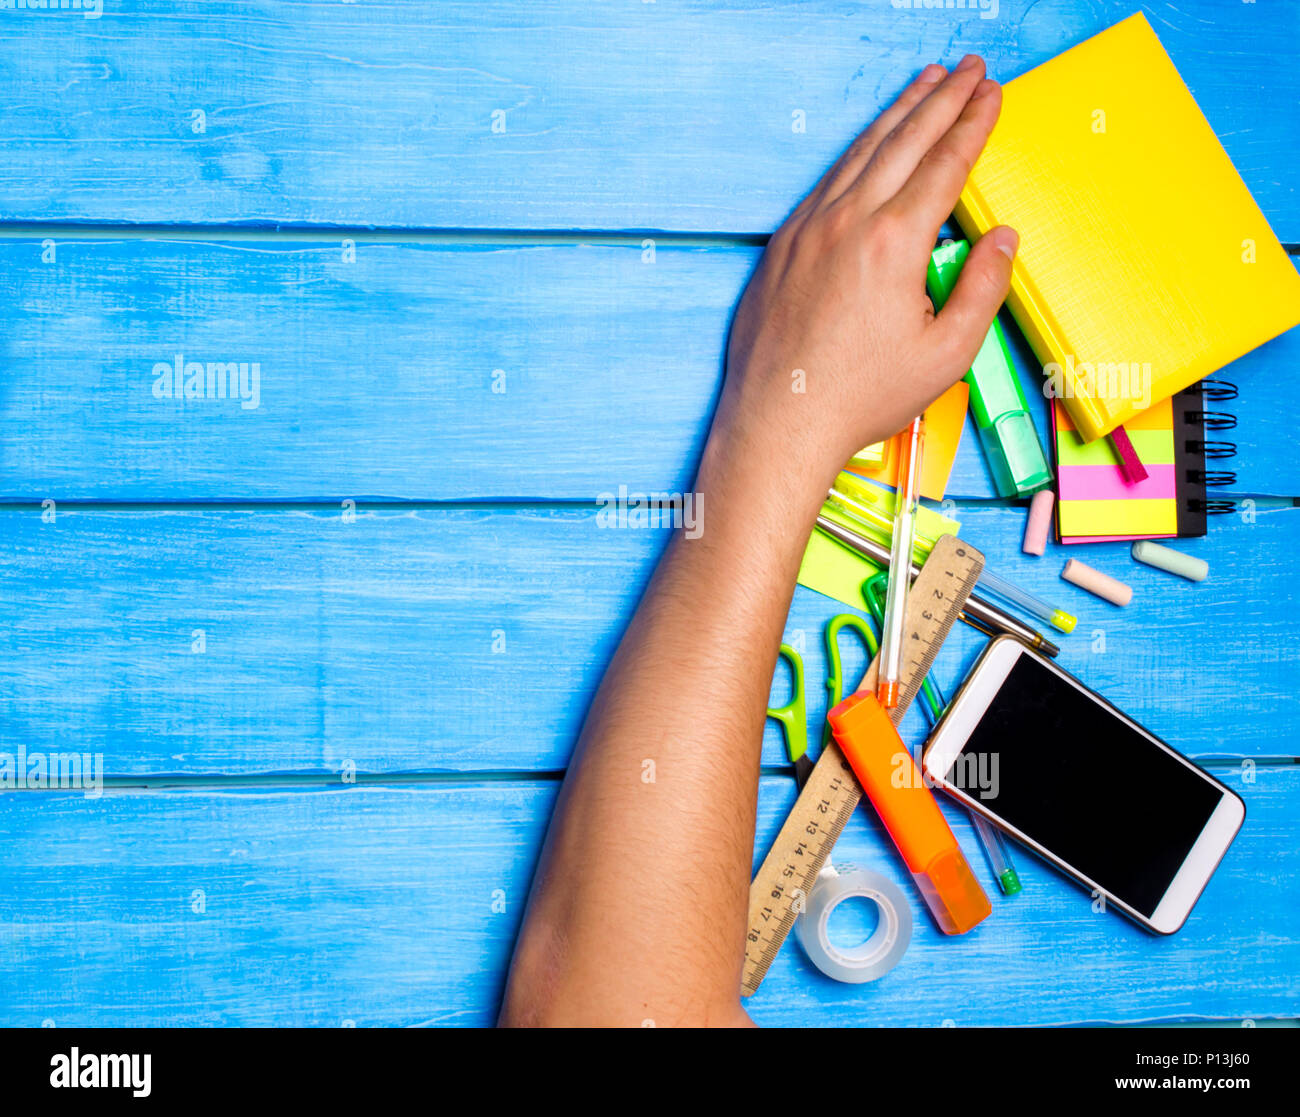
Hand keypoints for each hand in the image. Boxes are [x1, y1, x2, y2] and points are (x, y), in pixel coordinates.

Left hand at [712, 55, 1017, 498]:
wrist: (778, 421)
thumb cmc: (859, 397)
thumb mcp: (946, 354)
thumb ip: (983, 287)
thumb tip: (1002, 238)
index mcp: (894, 243)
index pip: (945, 164)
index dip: (973, 124)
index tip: (991, 95)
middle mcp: (847, 222)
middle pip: (904, 142)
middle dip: (942, 99)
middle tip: (968, 70)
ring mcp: (807, 229)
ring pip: (860, 152)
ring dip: (897, 113)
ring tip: (925, 83)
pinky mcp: (781, 246)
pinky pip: (825, 181)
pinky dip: (855, 150)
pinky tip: (869, 143)